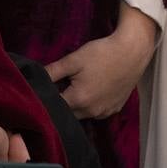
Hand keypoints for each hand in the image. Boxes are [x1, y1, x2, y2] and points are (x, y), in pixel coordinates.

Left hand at [45, 4, 154, 119]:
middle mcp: (92, 112)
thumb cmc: (101, 54)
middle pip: (68, 113)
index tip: (40, 90)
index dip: (45, 98)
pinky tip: (87, 91)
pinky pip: (96, 112)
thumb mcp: (73, 60)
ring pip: (82, 114)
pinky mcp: (115, 109)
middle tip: (54, 88)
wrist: (131, 52)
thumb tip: (34, 78)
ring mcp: (105, 112)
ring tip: (70, 88)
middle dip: (59, 103)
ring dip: (74, 106)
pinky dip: (88, 106)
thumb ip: (52, 72)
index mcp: (79, 100)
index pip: (54, 107)